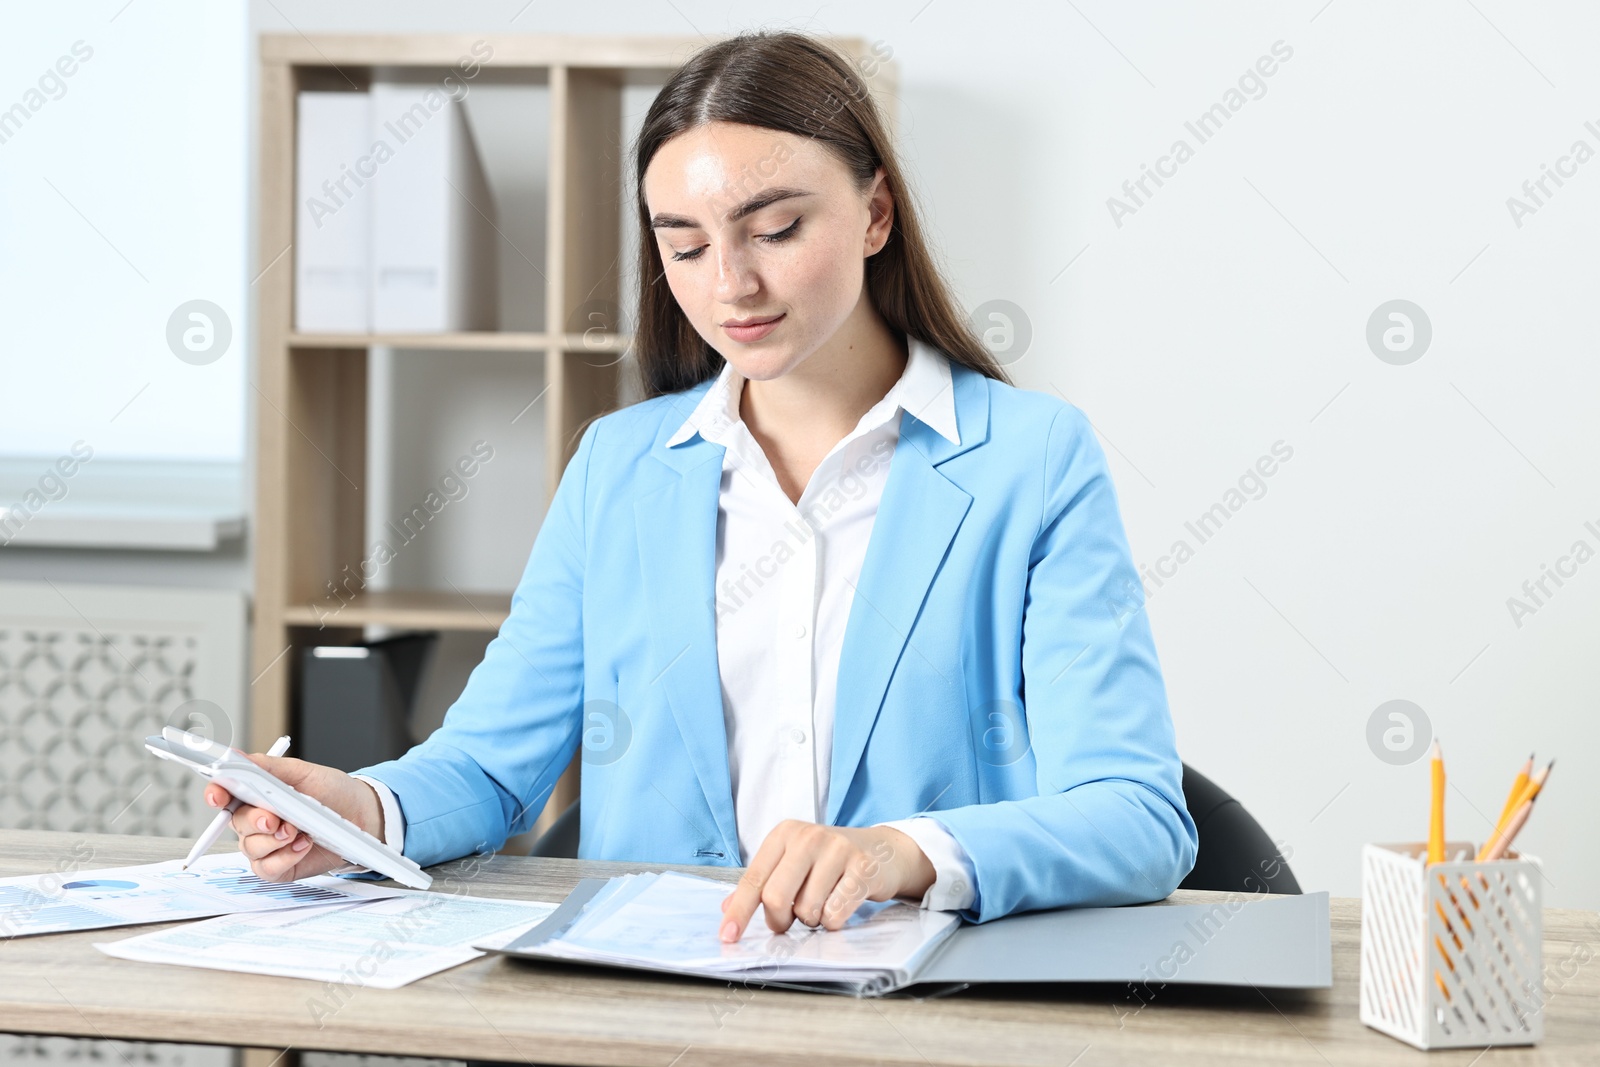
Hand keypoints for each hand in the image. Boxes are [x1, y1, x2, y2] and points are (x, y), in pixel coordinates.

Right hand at [201, 752, 384, 882]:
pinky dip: (286, 856)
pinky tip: (304, 844)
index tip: (218, 795)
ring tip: (298, 829)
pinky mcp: (278, 867)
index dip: (216, 794)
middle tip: (274, 818)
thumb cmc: (332, 793)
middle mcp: (255, 821)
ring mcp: (265, 845)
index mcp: (256, 794)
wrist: (361, 816)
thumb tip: (237, 757)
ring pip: (250, 847)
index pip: (224, 794)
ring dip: (274, 839)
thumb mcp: (303, 773)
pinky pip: (268, 868)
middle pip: (236, 823)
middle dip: (254, 820)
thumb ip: (268, 767)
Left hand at [718, 821, 935, 941]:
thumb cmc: (829, 861)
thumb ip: (762, 883)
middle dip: (780, 920)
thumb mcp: (792, 863)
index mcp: (784, 834)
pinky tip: (840, 905)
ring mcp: (838, 850)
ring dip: (812, 920)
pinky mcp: (863, 868)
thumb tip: (727, 909)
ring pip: (807, 910)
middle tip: (789, 922)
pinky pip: (835, 914)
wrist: (882, 850)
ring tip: (822, 904)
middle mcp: (808, 837)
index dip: (739, 911)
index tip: (728, 936)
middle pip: (776, 897)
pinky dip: (833, 922)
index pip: (753, 879)